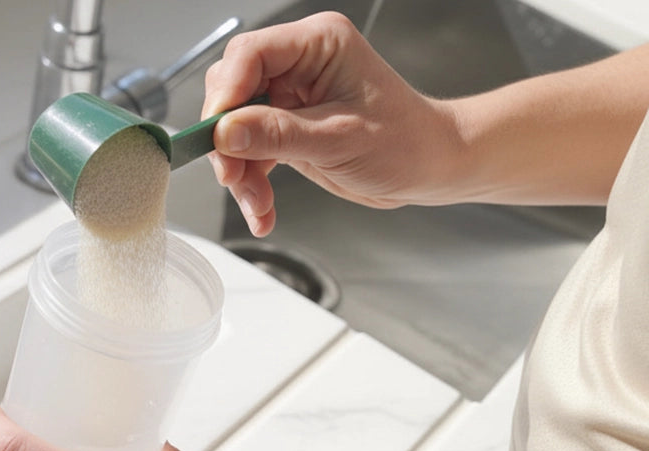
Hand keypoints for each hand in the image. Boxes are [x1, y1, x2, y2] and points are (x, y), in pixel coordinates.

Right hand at [203, 12, 468, 235]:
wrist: (431, 169)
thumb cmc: (408, 142)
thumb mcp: (340, 140)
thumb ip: (278, 134)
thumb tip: (225, 132)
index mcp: (318, 44)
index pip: (250, 54)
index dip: (226, 94)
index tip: (216, 135)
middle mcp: (299, 63)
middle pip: (233, 89)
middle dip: (229, 139)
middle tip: (234, 175)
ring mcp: (289, 94)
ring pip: (233, 124)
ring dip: (239, 168)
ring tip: (257, 201)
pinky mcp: (285, 124)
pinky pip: (248, 148)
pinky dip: (251, 180)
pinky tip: (262, 208)